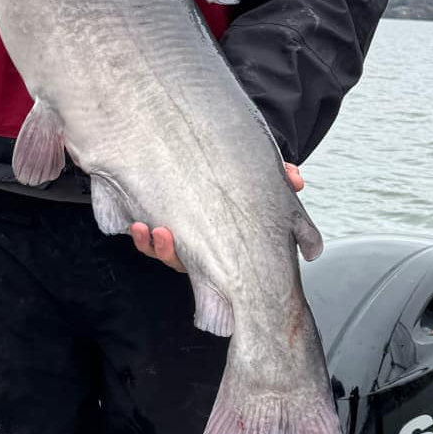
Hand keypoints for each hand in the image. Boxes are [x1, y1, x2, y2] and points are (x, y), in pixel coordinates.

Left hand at [129, 165, 302, 272]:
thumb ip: (278, 179)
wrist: (211, 161)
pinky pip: (143, 236)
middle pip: (178, 261)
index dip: (210, 272)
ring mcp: (173, 235)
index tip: (207, 263)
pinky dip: (139, 234)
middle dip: (168, 251)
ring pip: (157, 251)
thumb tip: (295, 179)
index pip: (216, 267)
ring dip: (150, 243)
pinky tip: (136, 221)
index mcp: (222, 245)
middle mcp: (196, 246)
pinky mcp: (153, 220)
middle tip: (165, 233)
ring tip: (147, 227)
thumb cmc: (237, 180)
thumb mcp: (258, 178)